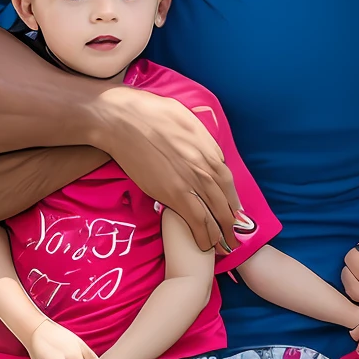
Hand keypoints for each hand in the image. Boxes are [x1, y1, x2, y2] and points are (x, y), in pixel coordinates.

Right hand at [94, 85, 241, 254]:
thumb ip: (200, 138)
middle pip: (226, 201)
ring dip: (221, 234)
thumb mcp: (186, 118)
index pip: (228, 181)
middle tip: (234, 236)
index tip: (233, 210)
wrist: (124, 119)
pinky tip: (205, 245)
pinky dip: (203, 235)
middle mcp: (206, 167)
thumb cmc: (149, 112)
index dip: (232, 199)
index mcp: (209, 149)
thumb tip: (205, 149)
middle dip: (232, 222)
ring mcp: (192, 181)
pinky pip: (197, 220)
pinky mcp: (174, 194)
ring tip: (223, 246)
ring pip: (215, 214)